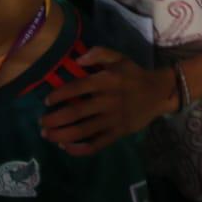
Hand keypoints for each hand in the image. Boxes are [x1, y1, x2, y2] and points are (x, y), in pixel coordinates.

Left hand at [41, 47, 177, 154]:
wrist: (159, 92)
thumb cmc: (134, 74)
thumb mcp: (119, 57)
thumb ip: (99, 53)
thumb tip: (77, 60)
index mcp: (107, 81)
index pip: (77, 88)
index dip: (59, 95)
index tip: (47, 101)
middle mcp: (108, 101)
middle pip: (76, 112)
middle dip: (54, 119)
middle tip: (41, 123)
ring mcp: (113, 119)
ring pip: (83, 130)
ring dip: (62, 135)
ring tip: (48, 135)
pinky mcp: (119, 132)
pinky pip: (97, 144)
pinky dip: (80, 148)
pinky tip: (67, 147)